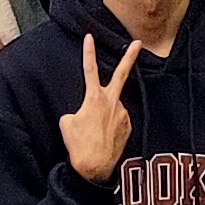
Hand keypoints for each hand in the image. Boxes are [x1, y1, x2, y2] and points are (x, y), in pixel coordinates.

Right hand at [58, 34, 144, 182]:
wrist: (94, 168)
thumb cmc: (79, 145)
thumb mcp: (67, 123)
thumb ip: (78, 110)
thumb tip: (85, 112)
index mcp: (93, 98)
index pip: (89, 69)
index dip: (88, 52)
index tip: (89, 37)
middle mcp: (112, 102)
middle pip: (122, 74)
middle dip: (129, 57)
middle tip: (138, 43)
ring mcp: (122, 114)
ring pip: (112, 107)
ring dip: (104, 116)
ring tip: (95, 134)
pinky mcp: (128, 126)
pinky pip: (117, 121)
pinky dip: (110, 126)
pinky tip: (103, 138)